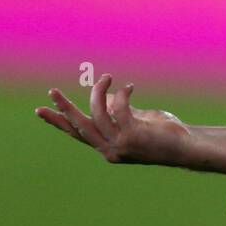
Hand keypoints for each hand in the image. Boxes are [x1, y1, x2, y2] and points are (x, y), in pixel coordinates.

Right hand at [36, 74, 192, 165]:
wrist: (185, 146)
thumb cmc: (162, 133)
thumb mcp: (135, 120)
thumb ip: (118, 113)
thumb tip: (106, 100)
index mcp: (106, 146)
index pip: (76, 133)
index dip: (58, 120)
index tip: (40, 110)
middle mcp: (109, 149)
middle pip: (78, 126)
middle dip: (64, 107)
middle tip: (52, 91)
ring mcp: (119, 144)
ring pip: (96, 113)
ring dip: (99, 91)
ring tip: (106, 77)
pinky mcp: (132, 134)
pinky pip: (117, 107)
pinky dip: (121, 94)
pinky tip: (130, 88)